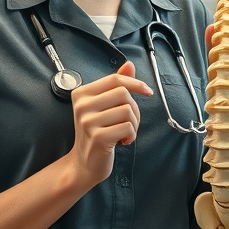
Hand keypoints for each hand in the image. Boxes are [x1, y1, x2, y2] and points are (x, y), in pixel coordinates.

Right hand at [66, 62, 152, 188]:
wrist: (84, 163)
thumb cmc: (97, 132)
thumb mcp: (103, 106)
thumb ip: (116, 85)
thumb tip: (129, 65)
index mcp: (81, 94)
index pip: (114, 79)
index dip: (135, 83)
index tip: (147, 91)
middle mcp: (82, 106)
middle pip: (123, 94)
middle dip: (134, 108)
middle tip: (128, 121)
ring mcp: (88, 122)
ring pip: (128, 111)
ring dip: (133, 124)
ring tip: (123, 132)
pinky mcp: (98, 137)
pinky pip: (128, 127)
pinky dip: (131, 135)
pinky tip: (122, 141)